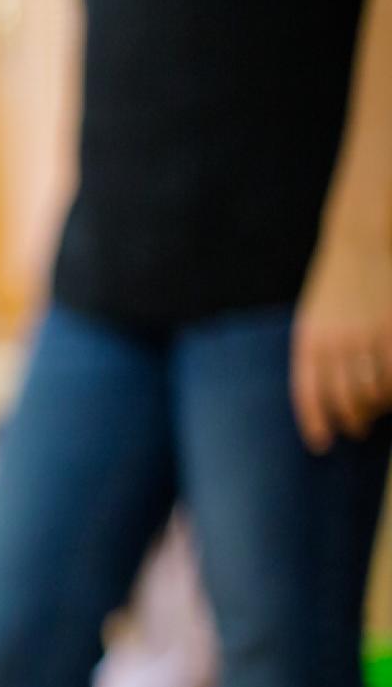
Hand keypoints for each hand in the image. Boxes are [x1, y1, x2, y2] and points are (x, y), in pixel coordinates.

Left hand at [294, 229, 391, 452]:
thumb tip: (326, 401)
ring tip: (378, 408)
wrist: (359, 242)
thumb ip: (316, 358)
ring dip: (378, 406)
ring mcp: (368, 336)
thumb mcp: (312, 322)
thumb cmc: (335, 288)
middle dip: (351, 420)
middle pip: (344, 399)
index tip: (322, 443)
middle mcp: (336, 343)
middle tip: (356, 429)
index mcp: (308, 342)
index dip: (315, 423)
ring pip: (376, 390)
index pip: (308, 395)